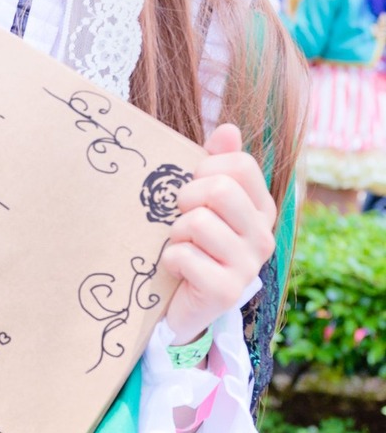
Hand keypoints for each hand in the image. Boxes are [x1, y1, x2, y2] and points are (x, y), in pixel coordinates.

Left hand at [161, 124, 275, 346]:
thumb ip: (217, 162)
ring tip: (181, 246)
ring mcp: (248, 265)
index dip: (205, 169)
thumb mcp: (202, 200)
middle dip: (186, 199)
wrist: (181, 304)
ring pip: (197, 222)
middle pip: (220, 190)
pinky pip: (183, 256)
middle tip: (182, 218)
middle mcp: (264, 236)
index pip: (240, 165)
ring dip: (175, 233)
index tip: (194, 187)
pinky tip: (178, 271)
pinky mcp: (226, 290)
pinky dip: (169, 260)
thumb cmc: (192, 243)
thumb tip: (228, 128)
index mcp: (262, 209)